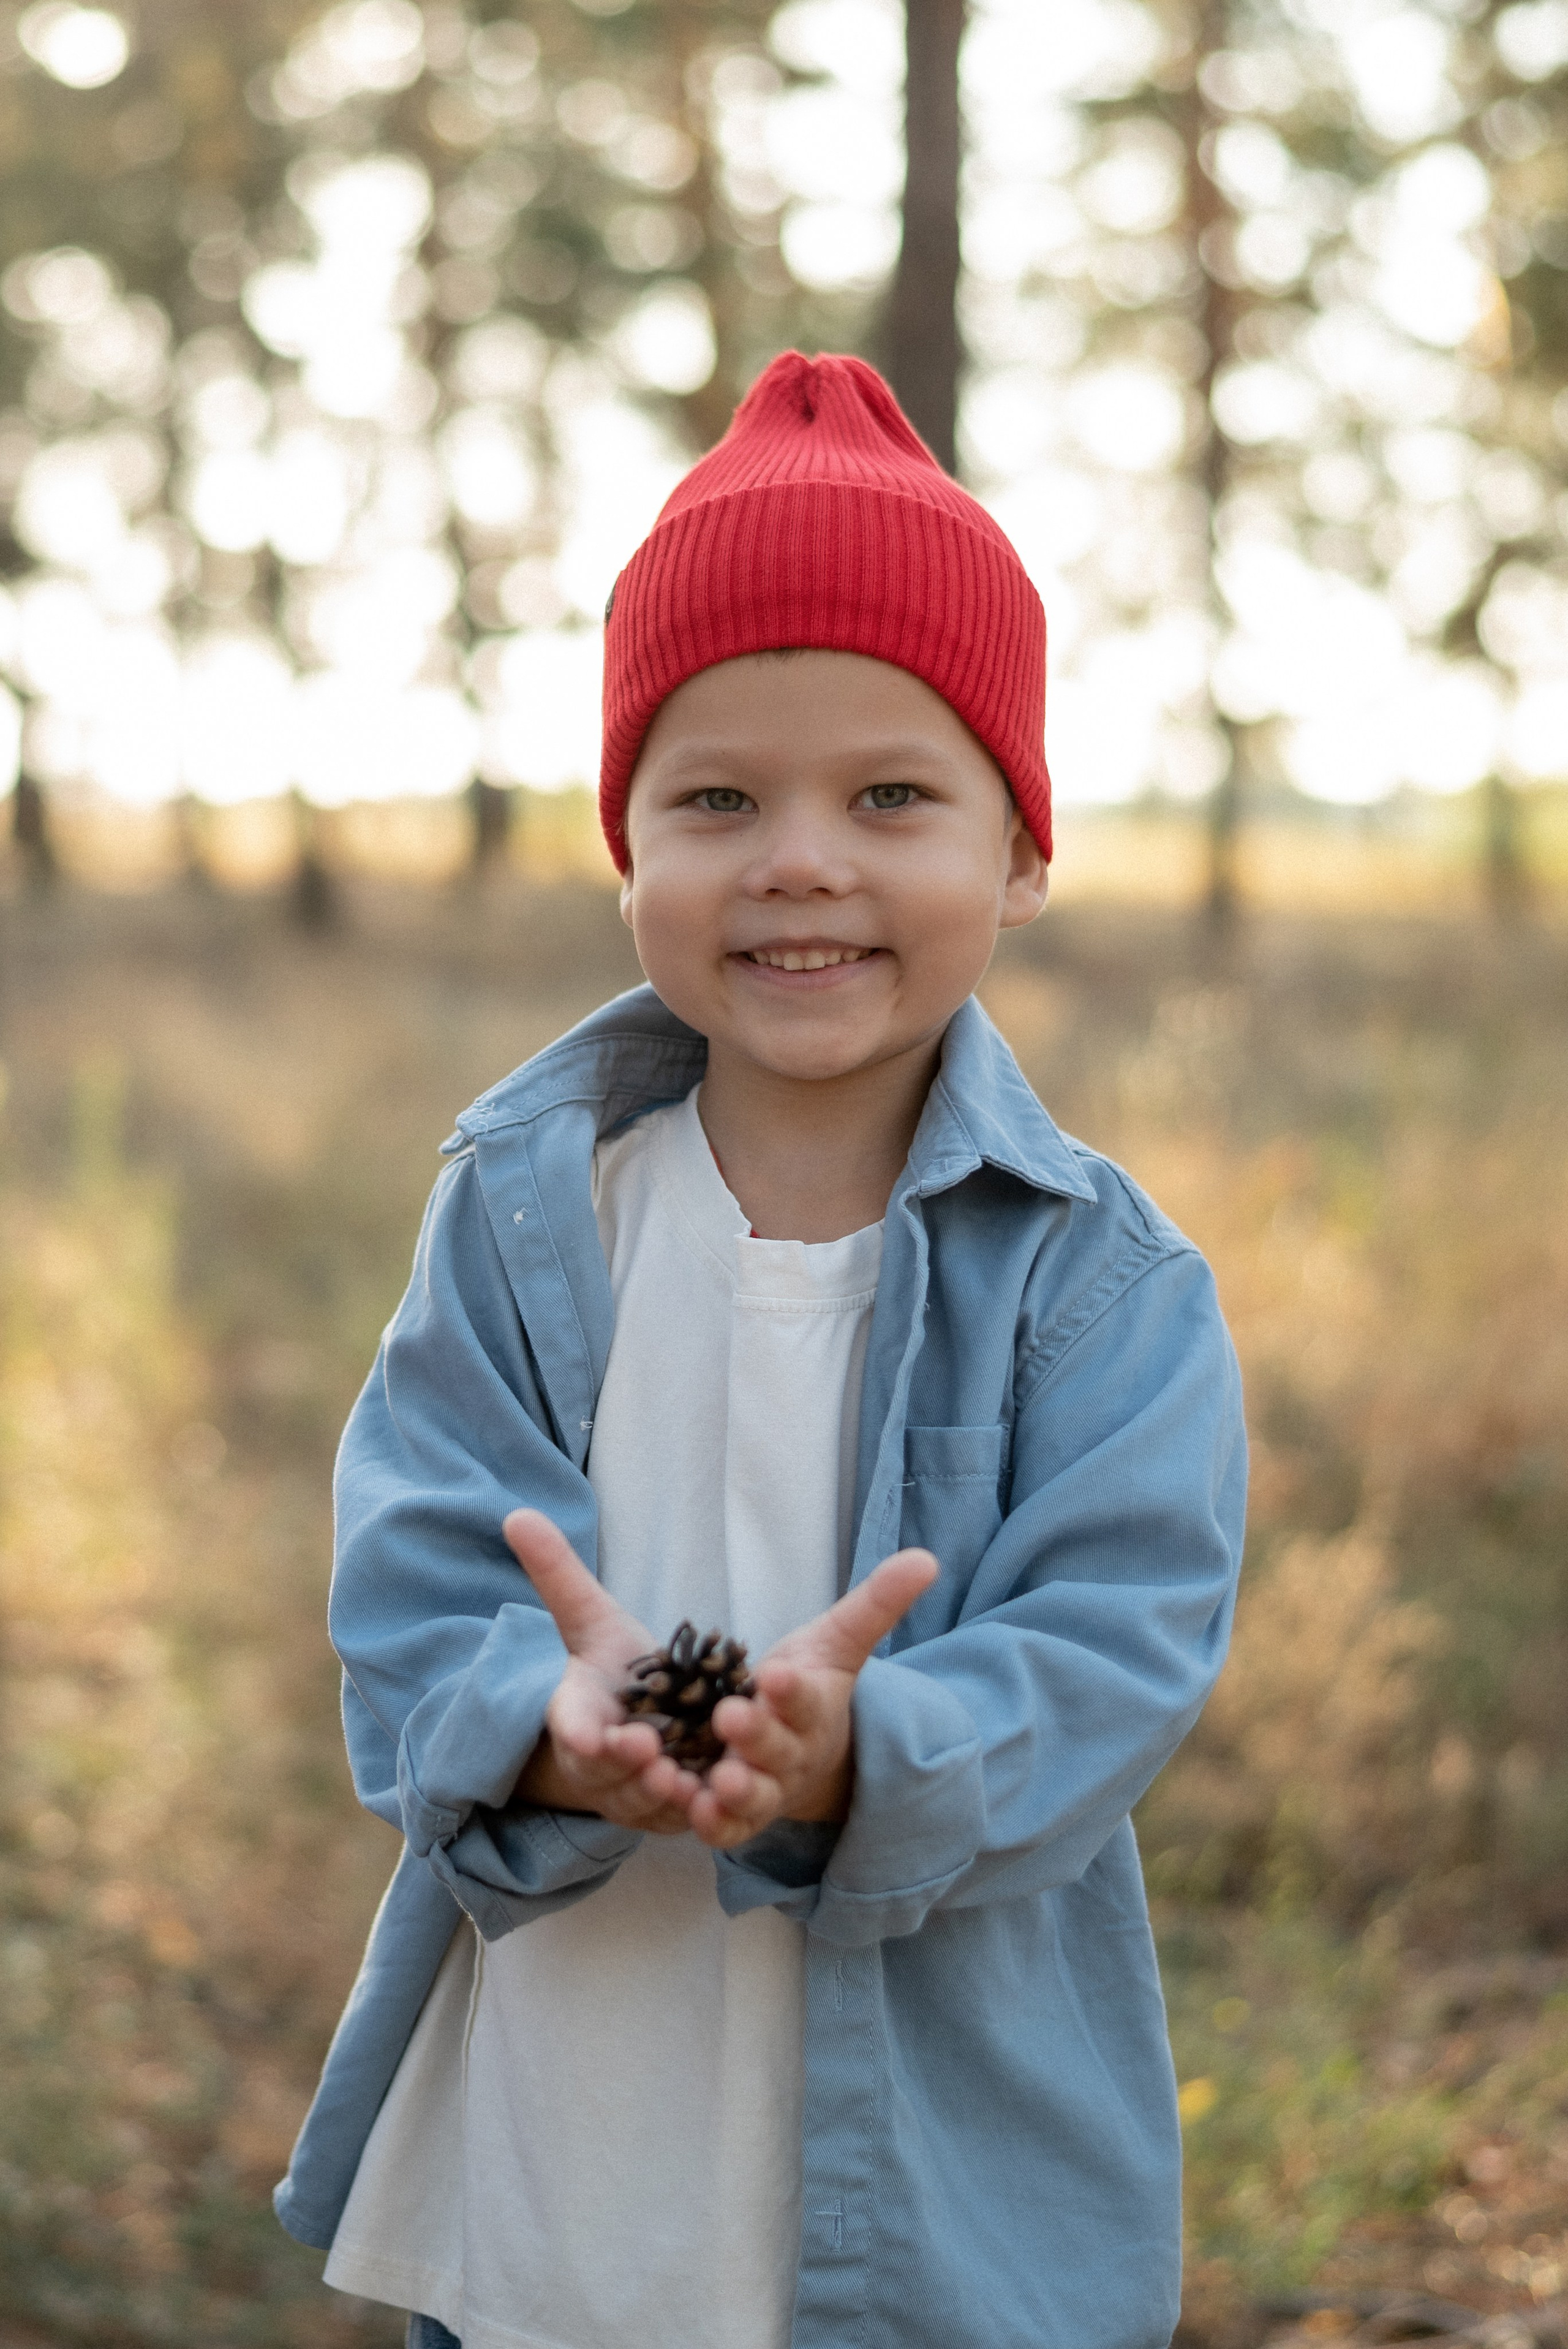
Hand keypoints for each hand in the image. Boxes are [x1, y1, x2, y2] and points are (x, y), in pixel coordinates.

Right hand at [505, 1510, 703, 1834]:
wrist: (638, 1720)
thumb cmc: (612, 1669)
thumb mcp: (589, 1620)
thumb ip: (558, 1575)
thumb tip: (517, 1514)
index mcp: (574, 1714)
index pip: (567, 1723)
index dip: (575, 1730)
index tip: (583, 1732)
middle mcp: (598, 1760)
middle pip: (603, 1770)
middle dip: (622, 1763)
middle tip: (649, 1749)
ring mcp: (630, 1792)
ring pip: (641, 1802)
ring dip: (658, 1795)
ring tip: (682, 1778)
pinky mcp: (666, 1813)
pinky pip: (678, 1820)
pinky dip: (694, 1815)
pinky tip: (717, 1800)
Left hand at [685, 1549, 938, 1852]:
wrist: (807, 1755)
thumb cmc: (809, 1688)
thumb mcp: (836, 1643)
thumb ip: (875, 1604)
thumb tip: (925, 1559)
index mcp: (812, 1709)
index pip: (806, 1699)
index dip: (793, 1691)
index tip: (777, 1672)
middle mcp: (790, 1754)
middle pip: (776, 1749)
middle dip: (757, 1736)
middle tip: (731, 1718)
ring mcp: (765, 1789)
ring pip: (753, 1798)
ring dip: (734, 1792)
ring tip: (715, 1782)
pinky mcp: (737, 1817)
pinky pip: (724, 1827)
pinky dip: (708, 1822)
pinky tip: (684, 1805)